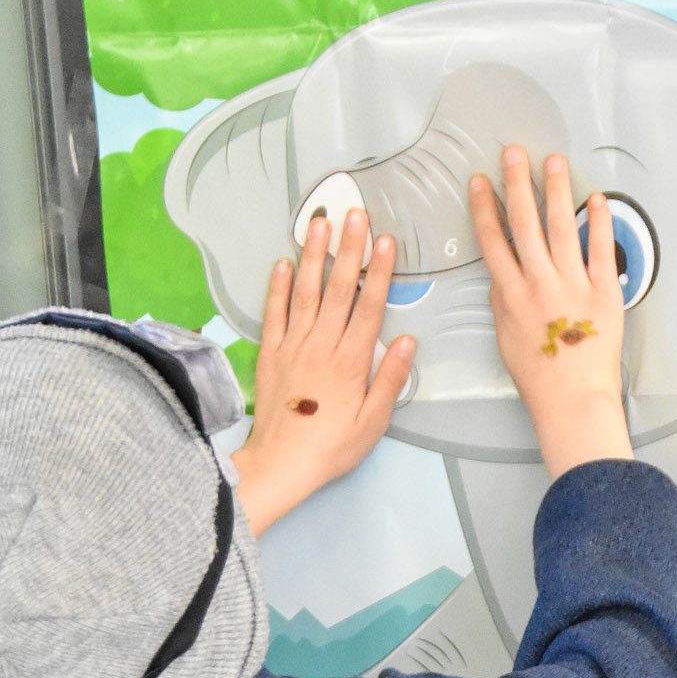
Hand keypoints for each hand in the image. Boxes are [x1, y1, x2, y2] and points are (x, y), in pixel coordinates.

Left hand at [230, 210, 415, 537]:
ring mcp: (293, 346)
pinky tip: (282, 262)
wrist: (281, 464)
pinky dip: (277, 287)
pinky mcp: (270, 354)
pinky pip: (273, 313)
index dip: (379, 271)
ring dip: (312, 255)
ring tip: (318, 222)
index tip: (386, 241)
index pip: (369, 307)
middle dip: (348, 249)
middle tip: (354, 213)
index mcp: (351, 361)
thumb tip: (406, 342)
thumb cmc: (331, 448)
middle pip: (338, 289)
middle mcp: (322, 345)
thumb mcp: (372, 422)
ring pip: (304, 292)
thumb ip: (389, 380)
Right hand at [469, 148, 631, 478]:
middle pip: (524, 223)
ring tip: (553, 161)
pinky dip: (598, 222)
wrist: (572, 401)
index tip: (481, 181)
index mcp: (511, 295)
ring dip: (555, 189)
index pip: (493, 241)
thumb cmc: (539, 379)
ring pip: (560, 227)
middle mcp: (538, 283)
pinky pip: (601, 249)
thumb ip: (502, 303)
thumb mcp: (506, 340)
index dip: (485, 207)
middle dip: (517, 183)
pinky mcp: (604, 292)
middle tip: (514, 152)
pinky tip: (595, 199)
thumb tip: (502, 277)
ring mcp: (572, 285)